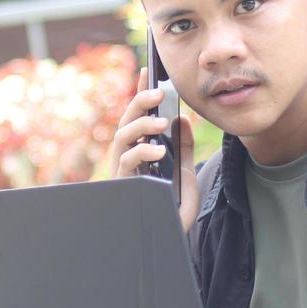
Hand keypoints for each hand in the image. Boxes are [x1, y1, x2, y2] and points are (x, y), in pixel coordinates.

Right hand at [107, 67, 197, 231]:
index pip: (138, 116)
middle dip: (139, 104)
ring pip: (121, 138)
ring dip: (140, 126)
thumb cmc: (173, 207)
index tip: (146, 70)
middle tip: (158, 93)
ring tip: (161, 122)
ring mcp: (123, 171)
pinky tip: (158, 150)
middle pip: (125, 122)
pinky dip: (141, 152)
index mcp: (141, 150)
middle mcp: (128, 158)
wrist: (172, 237)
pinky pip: (127, 162)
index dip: (140, 93)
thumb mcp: (185, 172)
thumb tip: (183, 118)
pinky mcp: (124, 185)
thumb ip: (184, 146)